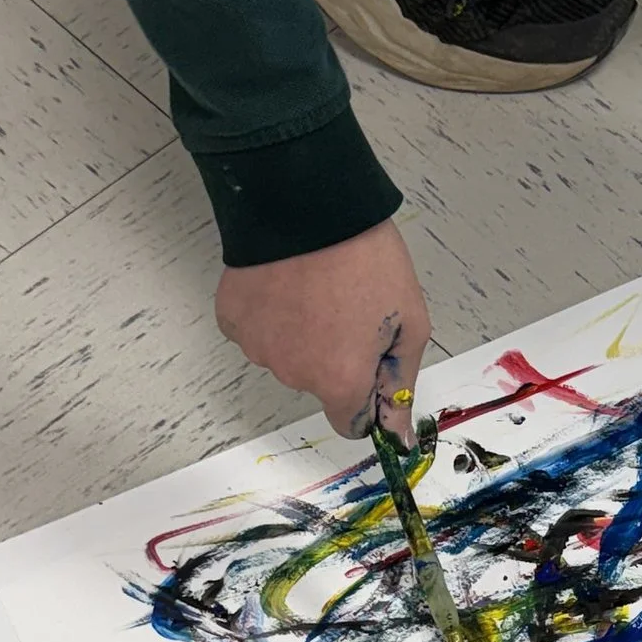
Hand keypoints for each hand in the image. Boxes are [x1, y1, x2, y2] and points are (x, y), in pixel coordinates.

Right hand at [214, 218, 428, 442]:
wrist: (309, 204)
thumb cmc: (368, 260)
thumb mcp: (410, 323)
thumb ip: (399, 385)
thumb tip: (396, 437)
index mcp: (340, 382)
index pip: (350, 422)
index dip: (364, 397)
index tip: (371, 362)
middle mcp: (294, 375)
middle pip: (317, 383)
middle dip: (335, 356)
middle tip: (348, 306)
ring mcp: (258, 347)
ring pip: (286, 355)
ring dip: (301, 334)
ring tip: (315, 287)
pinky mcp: (232, 318)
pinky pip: (257, 330)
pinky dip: (270, 315)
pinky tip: (285, 284)